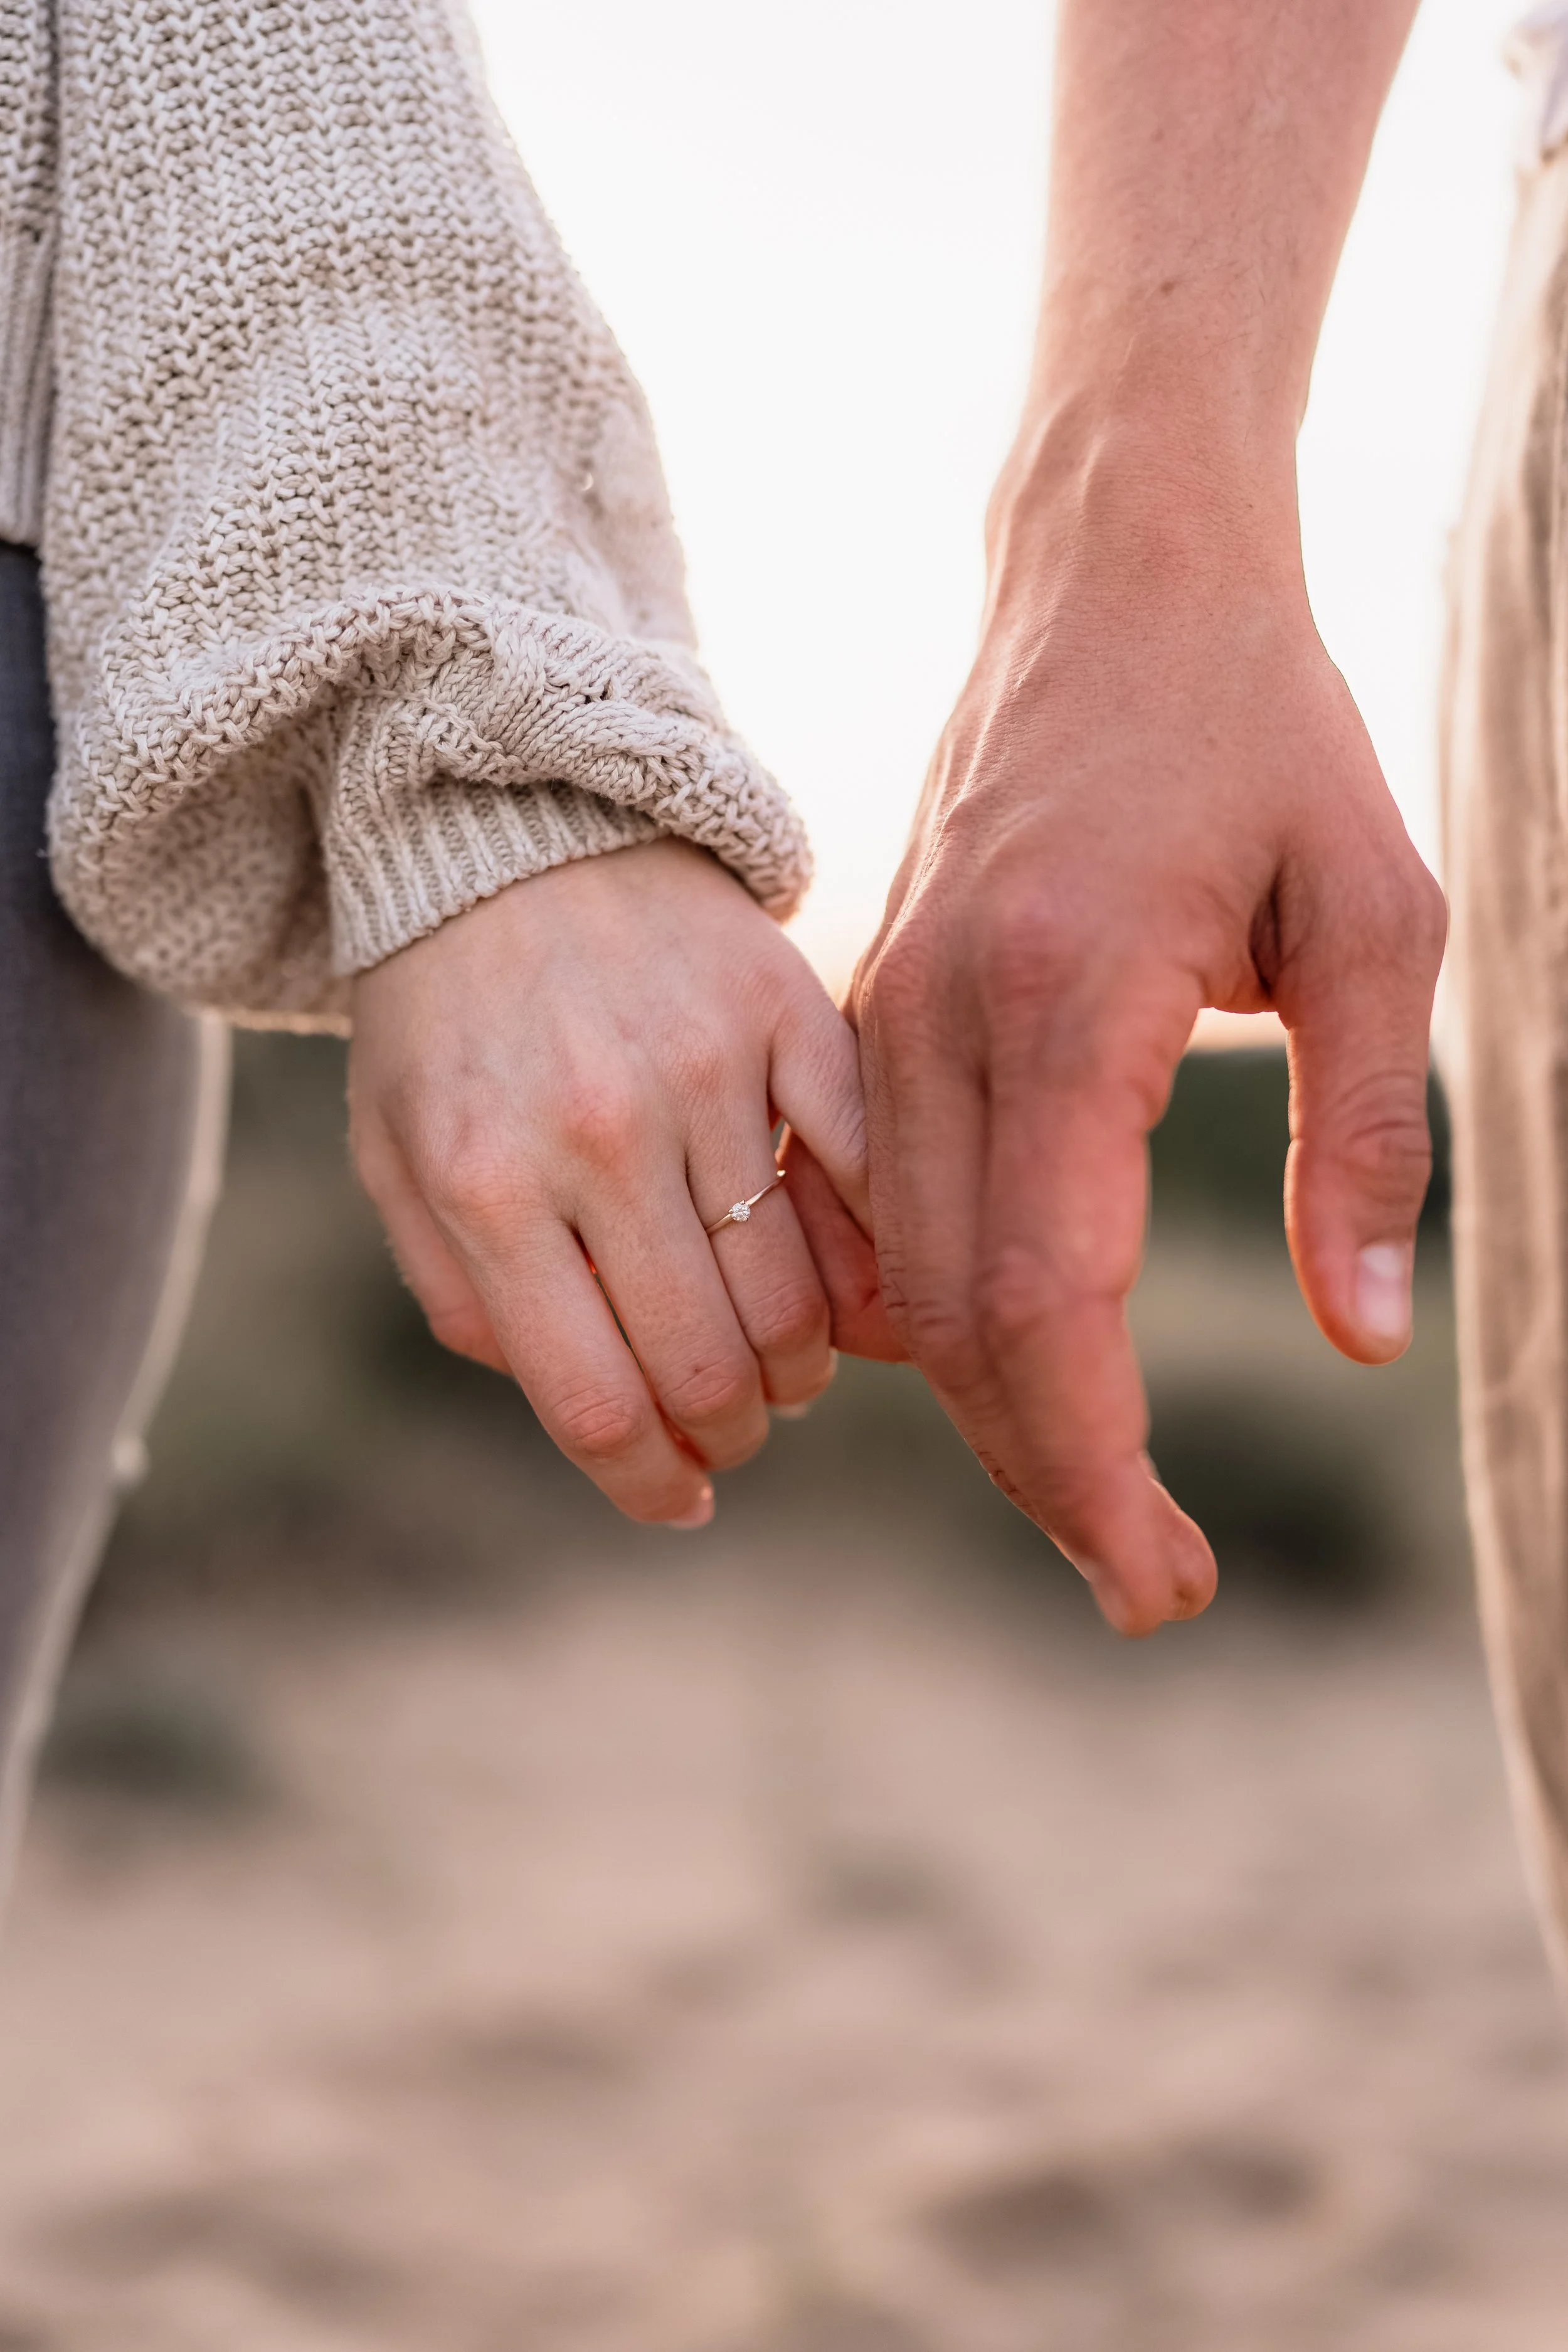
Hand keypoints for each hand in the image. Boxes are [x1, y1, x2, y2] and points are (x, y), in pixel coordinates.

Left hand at [349, 839, 871, 1524]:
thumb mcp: (397, 1157)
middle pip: (707, 1367)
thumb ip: (463, 1298)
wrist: (505, 823)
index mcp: (486, 1183)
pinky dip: (875, 1254)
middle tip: (733, 1431)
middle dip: (728, 1433)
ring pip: (796, 1294)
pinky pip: (865, 1171)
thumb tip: (595, 1419)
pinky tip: (858, 1287)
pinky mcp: (785, 1011)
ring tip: (783, 1363)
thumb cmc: (443, 1016)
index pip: (596, 1402)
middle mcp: (598, 1134)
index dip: (648, 1483)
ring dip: (801, 1366)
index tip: (678, 1501)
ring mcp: (703, 1070)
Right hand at [851, 462, 1446, 1633]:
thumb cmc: (1264, 731)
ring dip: (992, 1410)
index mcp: (1065, 1000)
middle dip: (1047, 1478)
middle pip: (956, 1326)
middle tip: (1149, 1582)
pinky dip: (937, 1315)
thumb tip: (1362, 1338)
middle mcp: (940, 1021)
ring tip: (1100, 1496)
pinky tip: (1017, 1367)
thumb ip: (1369, 1133)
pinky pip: (877, 1210)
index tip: (1166, 1578)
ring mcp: (886, 1014)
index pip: (1044, 1304)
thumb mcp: (1378, 917)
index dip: (1095, 1467)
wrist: (1113, 577)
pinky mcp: (872, 1010)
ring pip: (901, 1282)